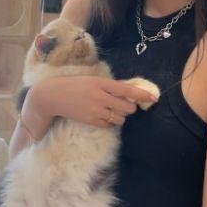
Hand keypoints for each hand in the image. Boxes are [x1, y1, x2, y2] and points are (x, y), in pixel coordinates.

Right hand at [31, 75, 157, 128]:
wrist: (53, 96)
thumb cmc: (75, 85)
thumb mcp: (93, 80)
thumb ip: (109, 86)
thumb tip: (128, 92)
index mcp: (102, 83)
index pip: (127, 89)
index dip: (142, 94)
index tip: (153, 97)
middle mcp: (100, 97)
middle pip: (127, 107)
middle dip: (129, 107)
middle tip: (125, 105)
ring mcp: (95, 110)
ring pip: (120, 118)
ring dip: (121, 116)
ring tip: (113, 111)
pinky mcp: (90, 121)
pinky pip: (109, 125)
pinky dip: (111, 122)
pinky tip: (104, 117)